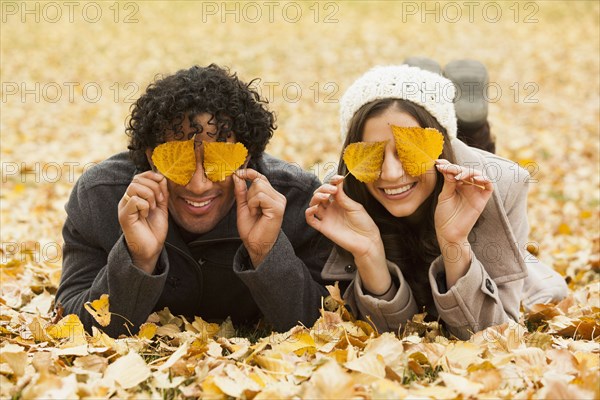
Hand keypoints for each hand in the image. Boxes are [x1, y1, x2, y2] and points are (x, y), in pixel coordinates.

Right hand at [118, 171, 168, 273]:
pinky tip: (146, 214)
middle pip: (137, 179)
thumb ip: (162, 192)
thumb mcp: (161, 207)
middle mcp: (127, 200)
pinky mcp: (124, 216)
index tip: (162, 185)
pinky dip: (145, 206)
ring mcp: (124, 207)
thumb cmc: (155, 229)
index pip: (139, 177)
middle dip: (154, 187)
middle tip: (160, 200)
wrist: (151, 248)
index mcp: (135, 196)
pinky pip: (134, 200)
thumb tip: (163, 177)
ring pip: (134, 187)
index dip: (152, 176)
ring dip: (149, 195)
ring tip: (154, 207)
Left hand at [233, 168, 285, 266]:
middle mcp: (278, 196)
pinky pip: (260, 196)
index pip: (261, 177)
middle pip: (258, 181)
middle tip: (251, 209)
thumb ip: (241, 191)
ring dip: (251, 200)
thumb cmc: (251, 228)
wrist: (256, 245)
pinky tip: (256, 214)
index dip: (249, 173)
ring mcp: (279, 201)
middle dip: (249, 194)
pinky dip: (253, 204)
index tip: (238, 173)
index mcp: (271, 195)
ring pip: (259, 186)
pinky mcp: (278, 207)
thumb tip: (237, 175)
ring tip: (254, 212)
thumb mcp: (243, 206)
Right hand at [305, 175, 390, 294]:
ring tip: (325, 197)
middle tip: (332, 190)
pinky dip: (309, 213)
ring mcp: (327, 217)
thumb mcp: (355, 206)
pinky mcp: (323, 227)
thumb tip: (336, 184)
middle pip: (320, 194)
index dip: (332, 182)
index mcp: (340, 201)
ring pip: (314, 204)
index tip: (338, 179)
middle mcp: (331, 208)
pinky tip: (314, 208)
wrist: (367, 241)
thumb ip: (343, 197)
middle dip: (323, 189)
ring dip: (316, 197)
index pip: (330, 188)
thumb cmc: (364, 223)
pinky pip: (311, 220)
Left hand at [434, 160, 492, 286]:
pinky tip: (475, 179)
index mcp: (456, 185)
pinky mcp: (482, 200)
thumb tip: (449, 168)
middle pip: (467, 171)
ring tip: (459, 176)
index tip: (438, 163)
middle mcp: (467, 187)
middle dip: (457, 168)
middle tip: (447, 169)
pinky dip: (485, 179)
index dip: (448, 165)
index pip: (455, 171)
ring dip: (470, 172)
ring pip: (478, 175)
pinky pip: (489, 186)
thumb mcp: (444, 196)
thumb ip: (449, 182)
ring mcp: (475, 193)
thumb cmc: (444, 215)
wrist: (448, 232)